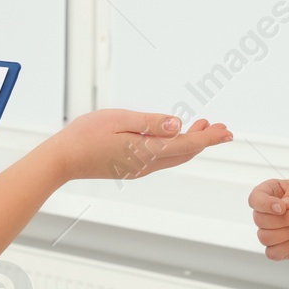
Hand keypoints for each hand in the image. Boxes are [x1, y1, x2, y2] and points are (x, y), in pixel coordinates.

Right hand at [46, 110, 231, 181]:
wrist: (61, 160)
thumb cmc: (85, 135)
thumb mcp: (118, 120)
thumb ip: (150, 122)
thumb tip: (179, 124)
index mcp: (145, 151)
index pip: (186, 144)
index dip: (209, 137)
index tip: (227, 131)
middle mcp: (147, 164)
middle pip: (185, 153)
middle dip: (206, 139)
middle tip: (223, 128)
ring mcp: (139, 169)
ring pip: (175, 156)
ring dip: (192, 142)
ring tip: (205, 125)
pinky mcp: (132, 168)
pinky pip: (163, 158)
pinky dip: (177, 146)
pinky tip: (176, 135)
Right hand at [247, 172, 288, 260]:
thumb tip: (284, 203)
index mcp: (273, 193)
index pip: (254, 199)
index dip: (264, 204)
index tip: (282, 207)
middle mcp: (270, 212)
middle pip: (259, 220)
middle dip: (285, 220)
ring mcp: (275, 231)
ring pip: (264, 237)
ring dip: (288, 233)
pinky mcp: (282, 248)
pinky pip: (272, 253)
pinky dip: (286, 247)